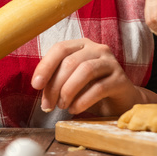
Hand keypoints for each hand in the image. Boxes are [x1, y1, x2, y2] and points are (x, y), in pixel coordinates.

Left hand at [30, 39, 147, 115]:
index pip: (60, 48)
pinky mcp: (121, 79)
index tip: (35, 85)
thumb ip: (56, 79)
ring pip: (85, 70)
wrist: (120, 102)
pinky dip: (83, 101)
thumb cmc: (91, 90)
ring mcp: (111, 63)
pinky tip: (75, 109)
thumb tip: (39, 86)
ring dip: (68, 91)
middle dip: (55, 85)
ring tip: (63, 106)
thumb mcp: (71, 82)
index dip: (45, 66)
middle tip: (48, 105)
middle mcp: (98, 49)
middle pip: (70, 62)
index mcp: (83, 46)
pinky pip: (99, 88)